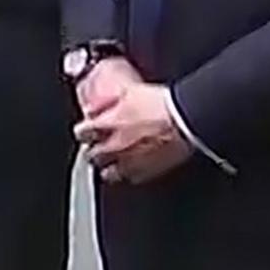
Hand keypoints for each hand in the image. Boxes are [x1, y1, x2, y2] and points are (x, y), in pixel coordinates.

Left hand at [76, 74, 197, 182]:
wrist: (186, 118)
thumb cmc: (163, 103)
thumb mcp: (133, 91)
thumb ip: (120, 97)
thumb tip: (115, 94)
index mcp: (108, 124)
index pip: (82, 132)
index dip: (83, 131)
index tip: (85, 130)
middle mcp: (116, 145)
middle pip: (93, 156)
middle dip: (93, 152)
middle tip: (96, 148)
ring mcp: (132, 161)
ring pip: (110, 173)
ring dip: (108, 168)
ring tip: (110, 166)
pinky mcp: (150, 171)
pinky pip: (134, 178)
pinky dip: (131, 175)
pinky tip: (134, 171)